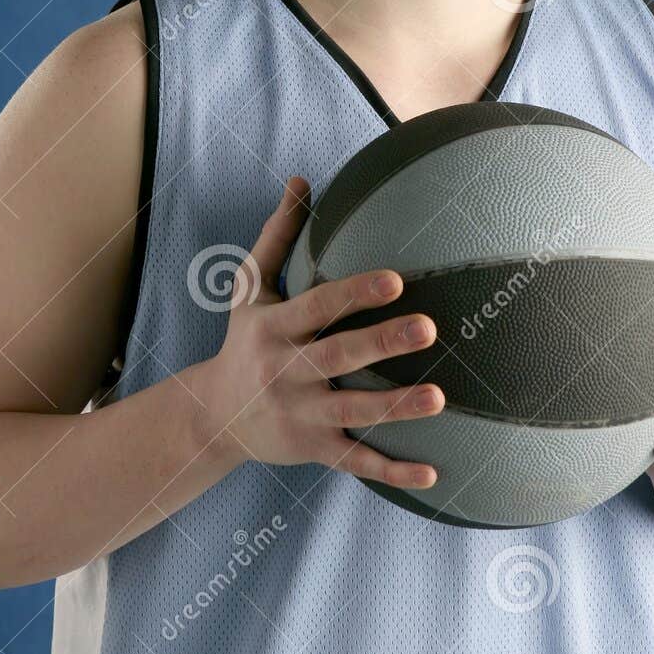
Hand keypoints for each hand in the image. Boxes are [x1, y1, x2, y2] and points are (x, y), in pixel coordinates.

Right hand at [204, 176, 443, 487]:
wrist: (213, 417)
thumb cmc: (244, 341)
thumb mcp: (250, 289)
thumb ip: (277, 235)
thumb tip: (303, 180)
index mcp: (275, 329)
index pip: (318, 307)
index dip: (355, 293)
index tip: (396, 279)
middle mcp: (286, 372)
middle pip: (339, 357)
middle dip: (383, 343)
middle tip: (429, 328)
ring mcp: (301, 415)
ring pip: (353, 411)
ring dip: (396, 408)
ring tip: (439, 398)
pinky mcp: (314, 449)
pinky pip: (356, 461)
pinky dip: (393, 472)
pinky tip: (433, 474)